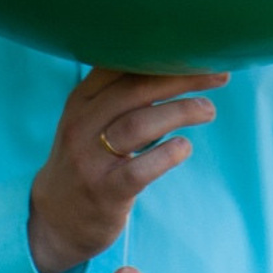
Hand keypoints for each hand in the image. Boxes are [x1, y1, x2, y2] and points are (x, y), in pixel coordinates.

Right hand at [27, 68, 227, 272]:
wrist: (54, 220)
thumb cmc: (86, 161)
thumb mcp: (89, 122)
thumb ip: (119, 96)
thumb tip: (172, 67)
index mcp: (81, 101)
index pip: (120, 66)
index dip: (161, 56)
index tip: (196, 52)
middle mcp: (81, 125)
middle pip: (135, 90)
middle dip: (181, 79)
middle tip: (218, 77)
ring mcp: (90, 160)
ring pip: (138, 124)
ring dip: (180, 112)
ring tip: (208, 110)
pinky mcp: (105, 192)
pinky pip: (139, 169)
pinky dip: (166, 154)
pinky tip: (185, 147)